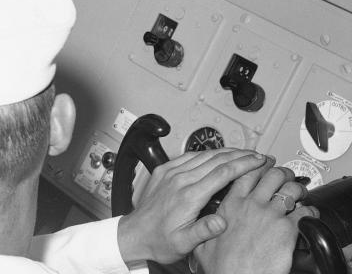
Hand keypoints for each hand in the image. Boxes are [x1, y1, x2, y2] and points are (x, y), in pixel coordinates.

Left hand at [117, 149, 270, 263]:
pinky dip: (207, 153)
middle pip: (216, 160)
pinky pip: (188, 156)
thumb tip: (222, 222)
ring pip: (203, 155)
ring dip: (226, 152)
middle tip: (258, 155)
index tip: (259, 161)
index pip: (222, 173)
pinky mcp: (164, 170)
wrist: (135, 234)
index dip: (244, 165)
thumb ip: (203, 231)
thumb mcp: (184, 243)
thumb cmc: (159, 240)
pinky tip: (217, 154)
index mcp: (188, 196)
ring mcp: (171, 173)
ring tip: (244, 153)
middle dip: (241, 155)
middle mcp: (179, 180)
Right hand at [193, 164, 312, 273]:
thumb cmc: (224, 266)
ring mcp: (270, 215)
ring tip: (299, 192)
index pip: (246, 174)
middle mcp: (251, 205)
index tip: (262, 162)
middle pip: (271, 175)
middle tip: (284, 175)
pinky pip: (305, 211)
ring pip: (289, 188)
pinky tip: (309, 213)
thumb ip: (204, 229)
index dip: (257, 164)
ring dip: (297, 188)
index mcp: (231, 205)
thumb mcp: (202, 242)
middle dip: (281, 172)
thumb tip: (202, 225)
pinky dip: (310, 210)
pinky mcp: (288, 229)